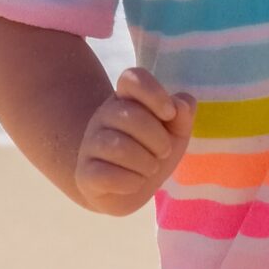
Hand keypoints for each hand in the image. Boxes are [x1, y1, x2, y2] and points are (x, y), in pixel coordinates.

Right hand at [73, 66, 195, 215]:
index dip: (154, 92)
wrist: (126, 190)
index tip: (169, 114)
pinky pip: (108, 175)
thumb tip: (181, 106)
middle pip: (130, 115)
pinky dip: (131, 182)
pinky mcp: (85, 173)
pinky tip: (134, 182)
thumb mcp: (175, 133)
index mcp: (126, 100)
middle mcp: (104, 116)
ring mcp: (90, 144)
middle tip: (163, 152)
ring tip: (149, 169)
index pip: (132, 78)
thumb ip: (182, 116)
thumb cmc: (151, 153)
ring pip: (119, 147)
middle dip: (158, 139)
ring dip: (146, 163)